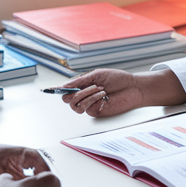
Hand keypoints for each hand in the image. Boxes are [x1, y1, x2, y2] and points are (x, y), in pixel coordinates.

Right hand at [56, 68, 185, 117]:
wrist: (133, 87)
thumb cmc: (118, 79)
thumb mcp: (97, 75)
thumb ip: (80, 81)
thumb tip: (65, 85)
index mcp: (83, 85)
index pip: (66, 89)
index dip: (58, 90)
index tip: (52, 89)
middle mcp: (84, 95)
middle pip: (66, 99)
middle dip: (75, 92)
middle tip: (88, 86)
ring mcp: (89, 104)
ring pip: (74, 105)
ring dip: (85, 96)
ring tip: (99, 89)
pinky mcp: (96, 111)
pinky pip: (86, 109)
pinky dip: (93, 100)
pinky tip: (103, 96)